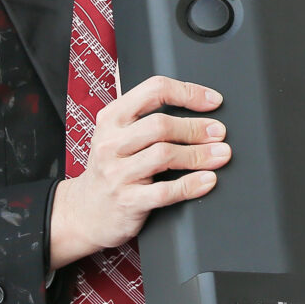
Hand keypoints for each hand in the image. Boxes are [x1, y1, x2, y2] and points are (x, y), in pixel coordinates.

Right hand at [48, 75, 229, 267]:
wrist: (84, 213)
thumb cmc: (110, 168)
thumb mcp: (116, 134)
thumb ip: (145, 115)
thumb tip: (194, 99)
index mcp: (112, 118)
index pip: (154, 90)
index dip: (188, 93)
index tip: (213, 100)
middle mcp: (111, 143)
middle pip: (161, 125)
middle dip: (197, 127)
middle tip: (219, 133)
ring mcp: (117, 173)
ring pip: (164, 155)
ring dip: (199, 154)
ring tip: (221, 154)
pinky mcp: (127, 201)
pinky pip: (164, 192)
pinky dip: (191, 185)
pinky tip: (207, 180)